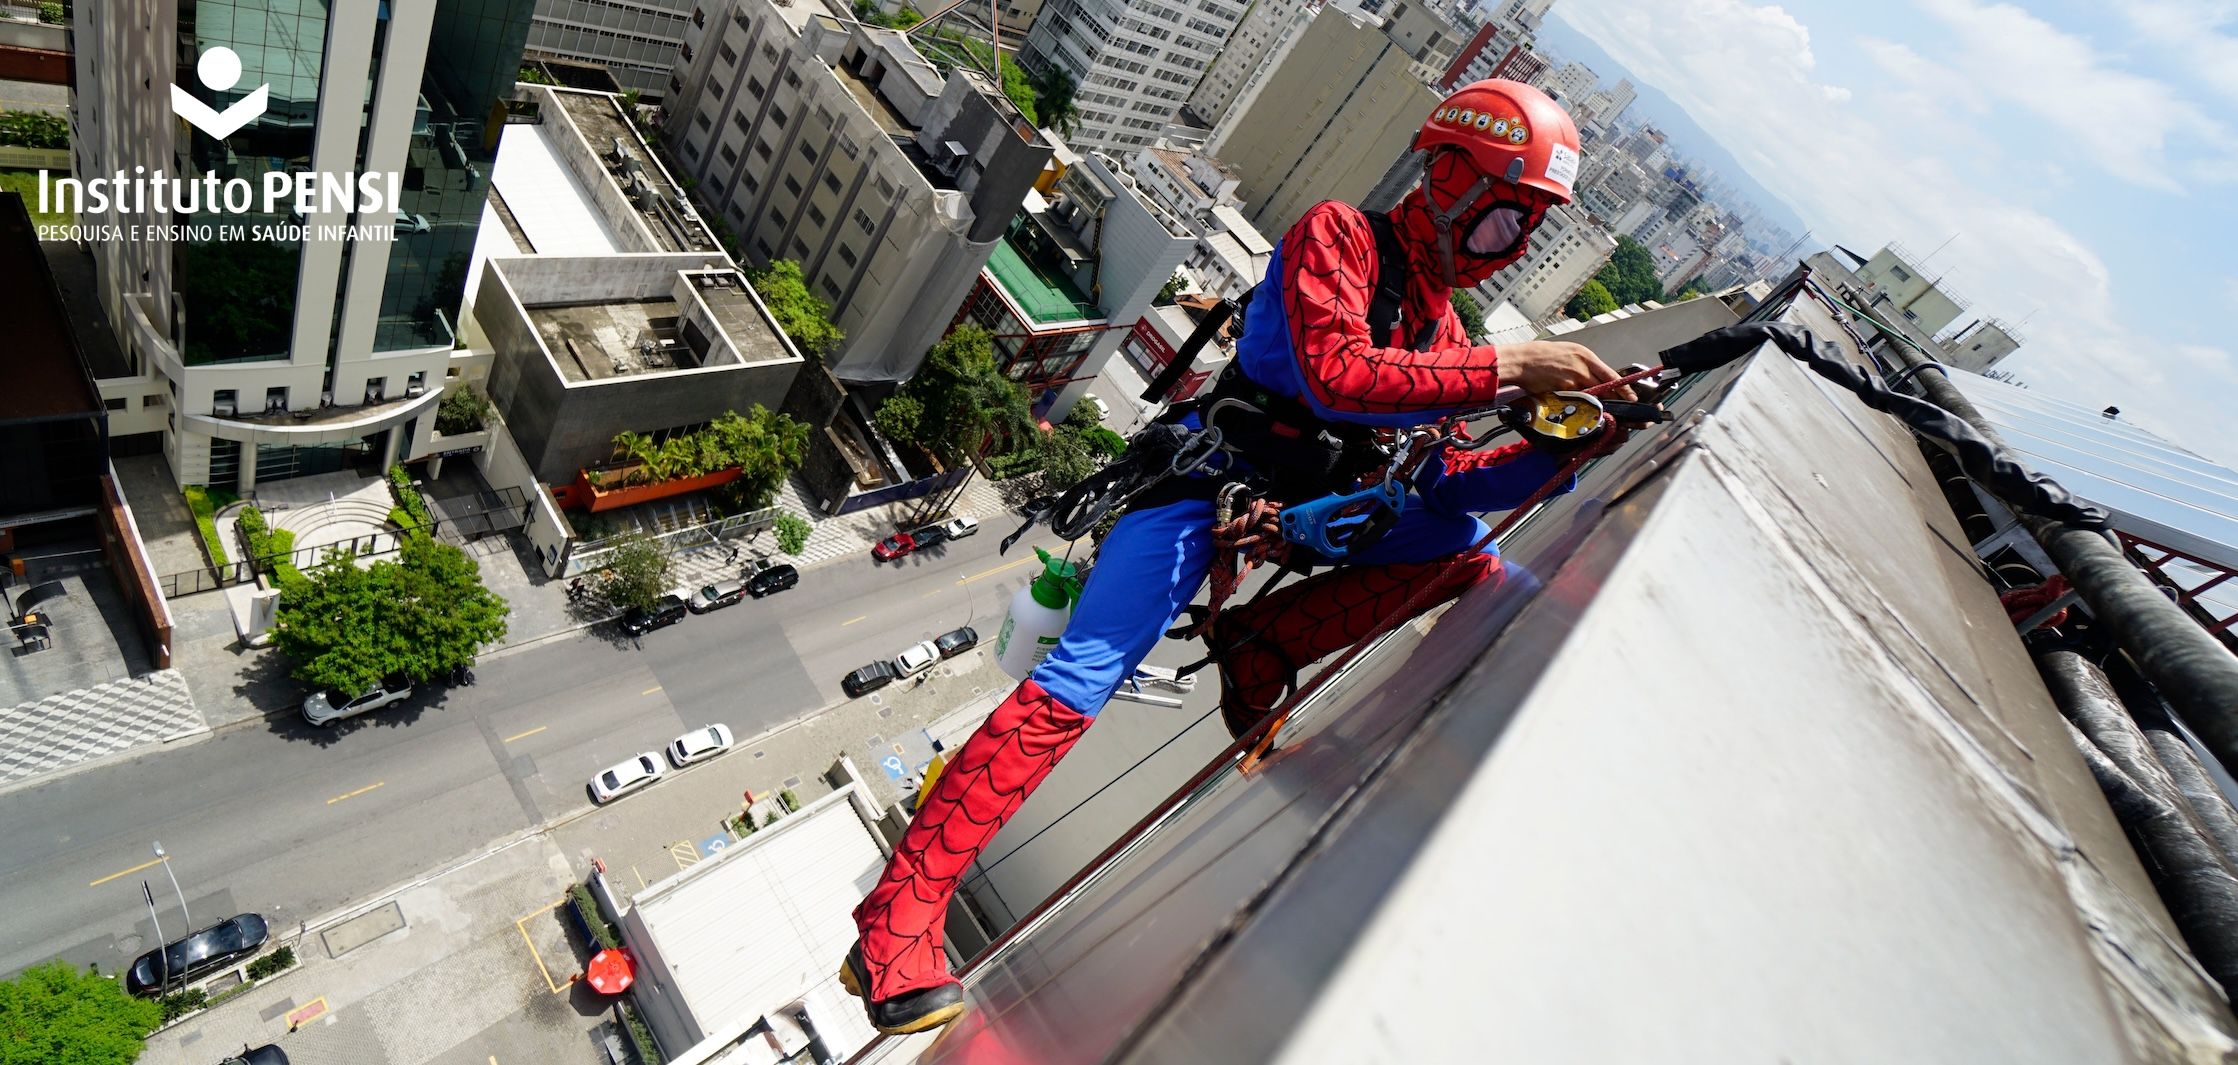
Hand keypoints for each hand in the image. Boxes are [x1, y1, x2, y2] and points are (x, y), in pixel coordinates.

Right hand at [1498, 341, 1633, 399]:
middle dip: (1612, 398)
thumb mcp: (1567, 352)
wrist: (1521, 361)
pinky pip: (1576, 401)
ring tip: (1590, 404)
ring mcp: (1574, 380)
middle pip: (1605, 387)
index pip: (1611, 375)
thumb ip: (1583, 364)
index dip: (1623, 388)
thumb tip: (1593, 376)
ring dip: (1593, 402)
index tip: (1632, 396)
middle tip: (1619, 406)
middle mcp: (1583, 367)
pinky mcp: (1563, 391)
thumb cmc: (1540, 355)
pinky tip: (1573, 404)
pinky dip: (1577, 404)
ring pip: (1591, 396)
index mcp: (1585, 355)